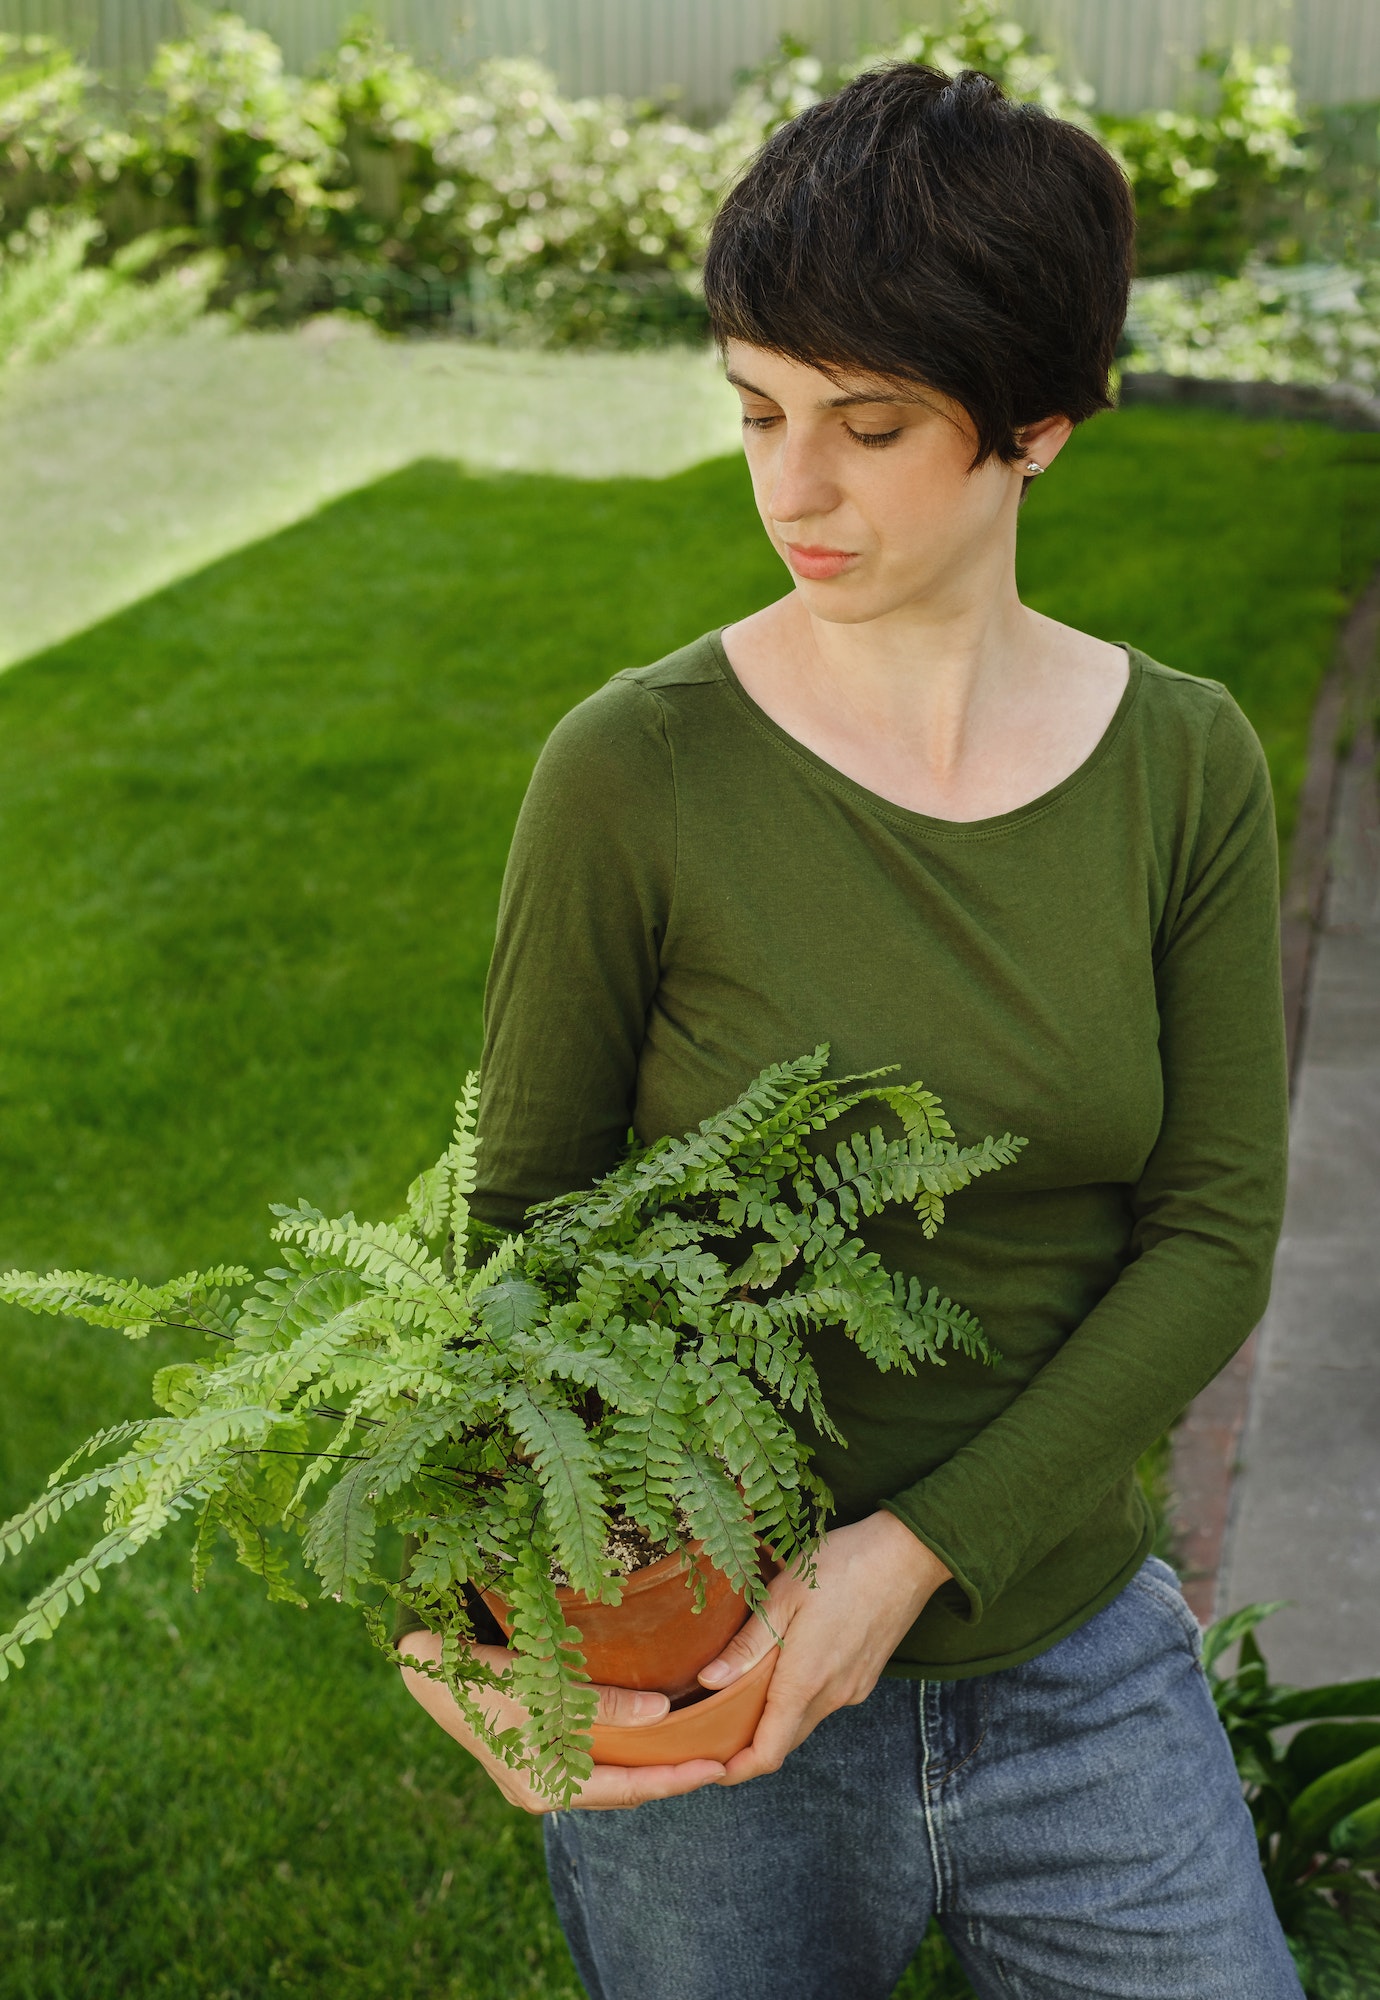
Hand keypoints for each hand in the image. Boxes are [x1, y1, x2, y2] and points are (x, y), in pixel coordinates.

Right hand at [396, 1630, 727, 1813]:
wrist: (424, 1667)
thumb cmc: (481, 1675)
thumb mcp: (543, 1687)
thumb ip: (604, 1704)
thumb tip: (664, 1714)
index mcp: (546, 1786)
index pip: (630, 1790)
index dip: (676, 1780)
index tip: (719, 1769)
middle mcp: (540, 1792)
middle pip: (619, 1791)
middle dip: (664, 1777)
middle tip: (712, 1758)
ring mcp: (529, 1778)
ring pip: (601, 1780)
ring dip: (639, 1767)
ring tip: (682, 1748)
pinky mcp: (522, 1759)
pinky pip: (581, 1766)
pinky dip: (612, 1755)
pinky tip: (632, 1735)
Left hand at [698, 1511, 950, 1786]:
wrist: (908, 1554)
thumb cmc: (843, 1565)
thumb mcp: (784, 1595)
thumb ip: (748, 1644)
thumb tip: (710, 1681)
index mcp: (806, 1681)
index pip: (768, 1753)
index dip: (737, 1770)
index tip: (709, 1767)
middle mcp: (833, 1696)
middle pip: (784, 1741)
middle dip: (749, 1746)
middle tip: (715, 1728)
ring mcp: (853, 1688)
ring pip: (805, 1720)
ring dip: (776, 1719)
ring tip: (742, 1693)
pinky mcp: (866, 1676)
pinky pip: (825, 1701)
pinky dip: (800, 1698)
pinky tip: (785, 1668)